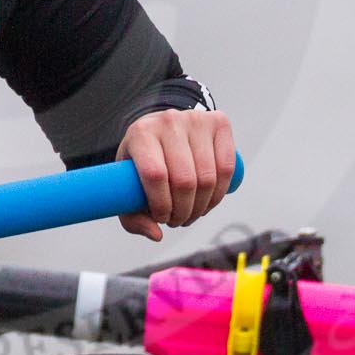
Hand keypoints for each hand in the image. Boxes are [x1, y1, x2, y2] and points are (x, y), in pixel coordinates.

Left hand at [116, 109, 237, 240]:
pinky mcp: (219, 122)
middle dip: (183, 211)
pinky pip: (227, 167)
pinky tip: (208, 201)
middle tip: (177, 220)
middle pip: (184, 180)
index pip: (155, 175)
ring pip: (208, 177)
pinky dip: (220, 193)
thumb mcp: (127, 186)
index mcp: (140, 133)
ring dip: (202, 207)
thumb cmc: (143, 161)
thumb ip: (133, 217)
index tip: (161, 218)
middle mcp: (168, 121)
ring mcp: (196, 119)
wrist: (161, 128)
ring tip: (191, 213)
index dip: (161, 205)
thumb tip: (157, 234)